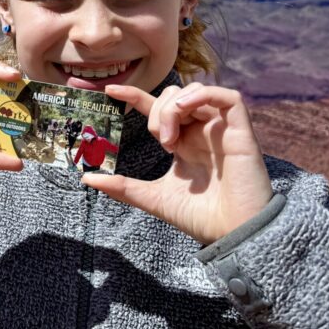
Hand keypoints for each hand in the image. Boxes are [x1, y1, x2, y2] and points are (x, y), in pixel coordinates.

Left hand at [81, 83, 272, 244]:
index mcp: (184, 143)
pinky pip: (229, 97)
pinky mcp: (242, 133)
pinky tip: (185, 112)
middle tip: (159, 140)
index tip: (110, 91)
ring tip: (169, 138)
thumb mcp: (152, 197)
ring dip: (174, 107)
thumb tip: (87, 178)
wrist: (232, 236)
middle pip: (175, 96)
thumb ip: (122, 186)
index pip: (158, 109)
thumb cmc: (199, 218)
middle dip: (157, 110)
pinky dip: (203, 95)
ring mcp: (222, 131)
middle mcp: (202, 132)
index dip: (135, 95)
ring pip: (196, 92)